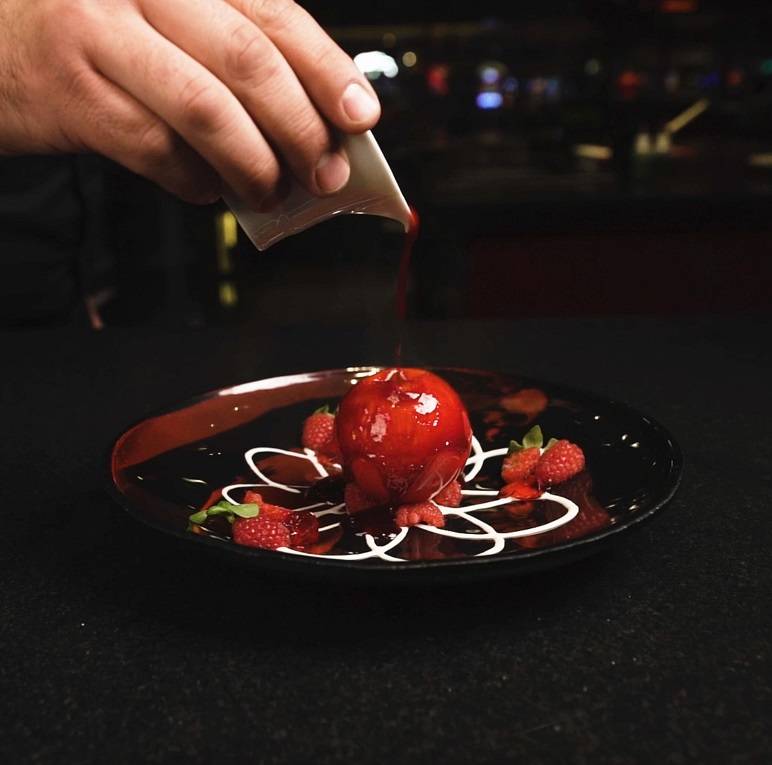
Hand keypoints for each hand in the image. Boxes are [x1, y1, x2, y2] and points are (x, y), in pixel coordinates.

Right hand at [0, 0, 380, 205]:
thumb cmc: (100, 34)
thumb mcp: (170, 19)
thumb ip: (233, 55)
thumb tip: (314, 123)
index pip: (273, 13)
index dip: (326, 69)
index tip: (360, 116)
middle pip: (248, 62)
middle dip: (301, 129)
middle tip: (325, 173)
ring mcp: (99, 34)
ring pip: (206, 111)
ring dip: (254, 165)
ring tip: (274, 193)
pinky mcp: (71, 95)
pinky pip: (158, 152)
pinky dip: (198, 182)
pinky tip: (211, 189)